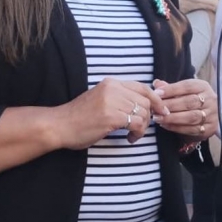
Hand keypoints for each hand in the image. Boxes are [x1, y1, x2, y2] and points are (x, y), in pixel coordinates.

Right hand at [53, 78, 168, 148]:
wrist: (60, 125)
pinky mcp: (111, 117)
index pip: (142, 87)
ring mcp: (112, 102)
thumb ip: (119, 98)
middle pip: (145, 101)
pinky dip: (137, 133)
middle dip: (148, 117)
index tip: (162, 110)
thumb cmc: (79, 117)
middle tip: (140, 129)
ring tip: (132, 135)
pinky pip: (136, 124)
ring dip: (142, 128)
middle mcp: (113, 89)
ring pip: (143, 113)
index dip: (156, 99)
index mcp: (111, 83)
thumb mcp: (100, 99)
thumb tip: (144, 105)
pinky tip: (128, 138)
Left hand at [151, 78, 217, 139]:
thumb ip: (170, 87)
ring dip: (172, 118)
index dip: (171, 89)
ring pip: (191, 117)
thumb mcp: (184, 90)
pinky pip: (192, 129)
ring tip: (158, 118)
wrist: (208, 114)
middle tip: (156, 108)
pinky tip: (166, 125)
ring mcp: (211, 115)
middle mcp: (210, 99)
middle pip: (189, 102)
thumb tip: (156, 84)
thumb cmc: (192, 99)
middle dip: (170, 105)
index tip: (157, 93)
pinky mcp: (210, 128)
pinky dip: (177, 128)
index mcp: (203, 86)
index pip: (187, 86)